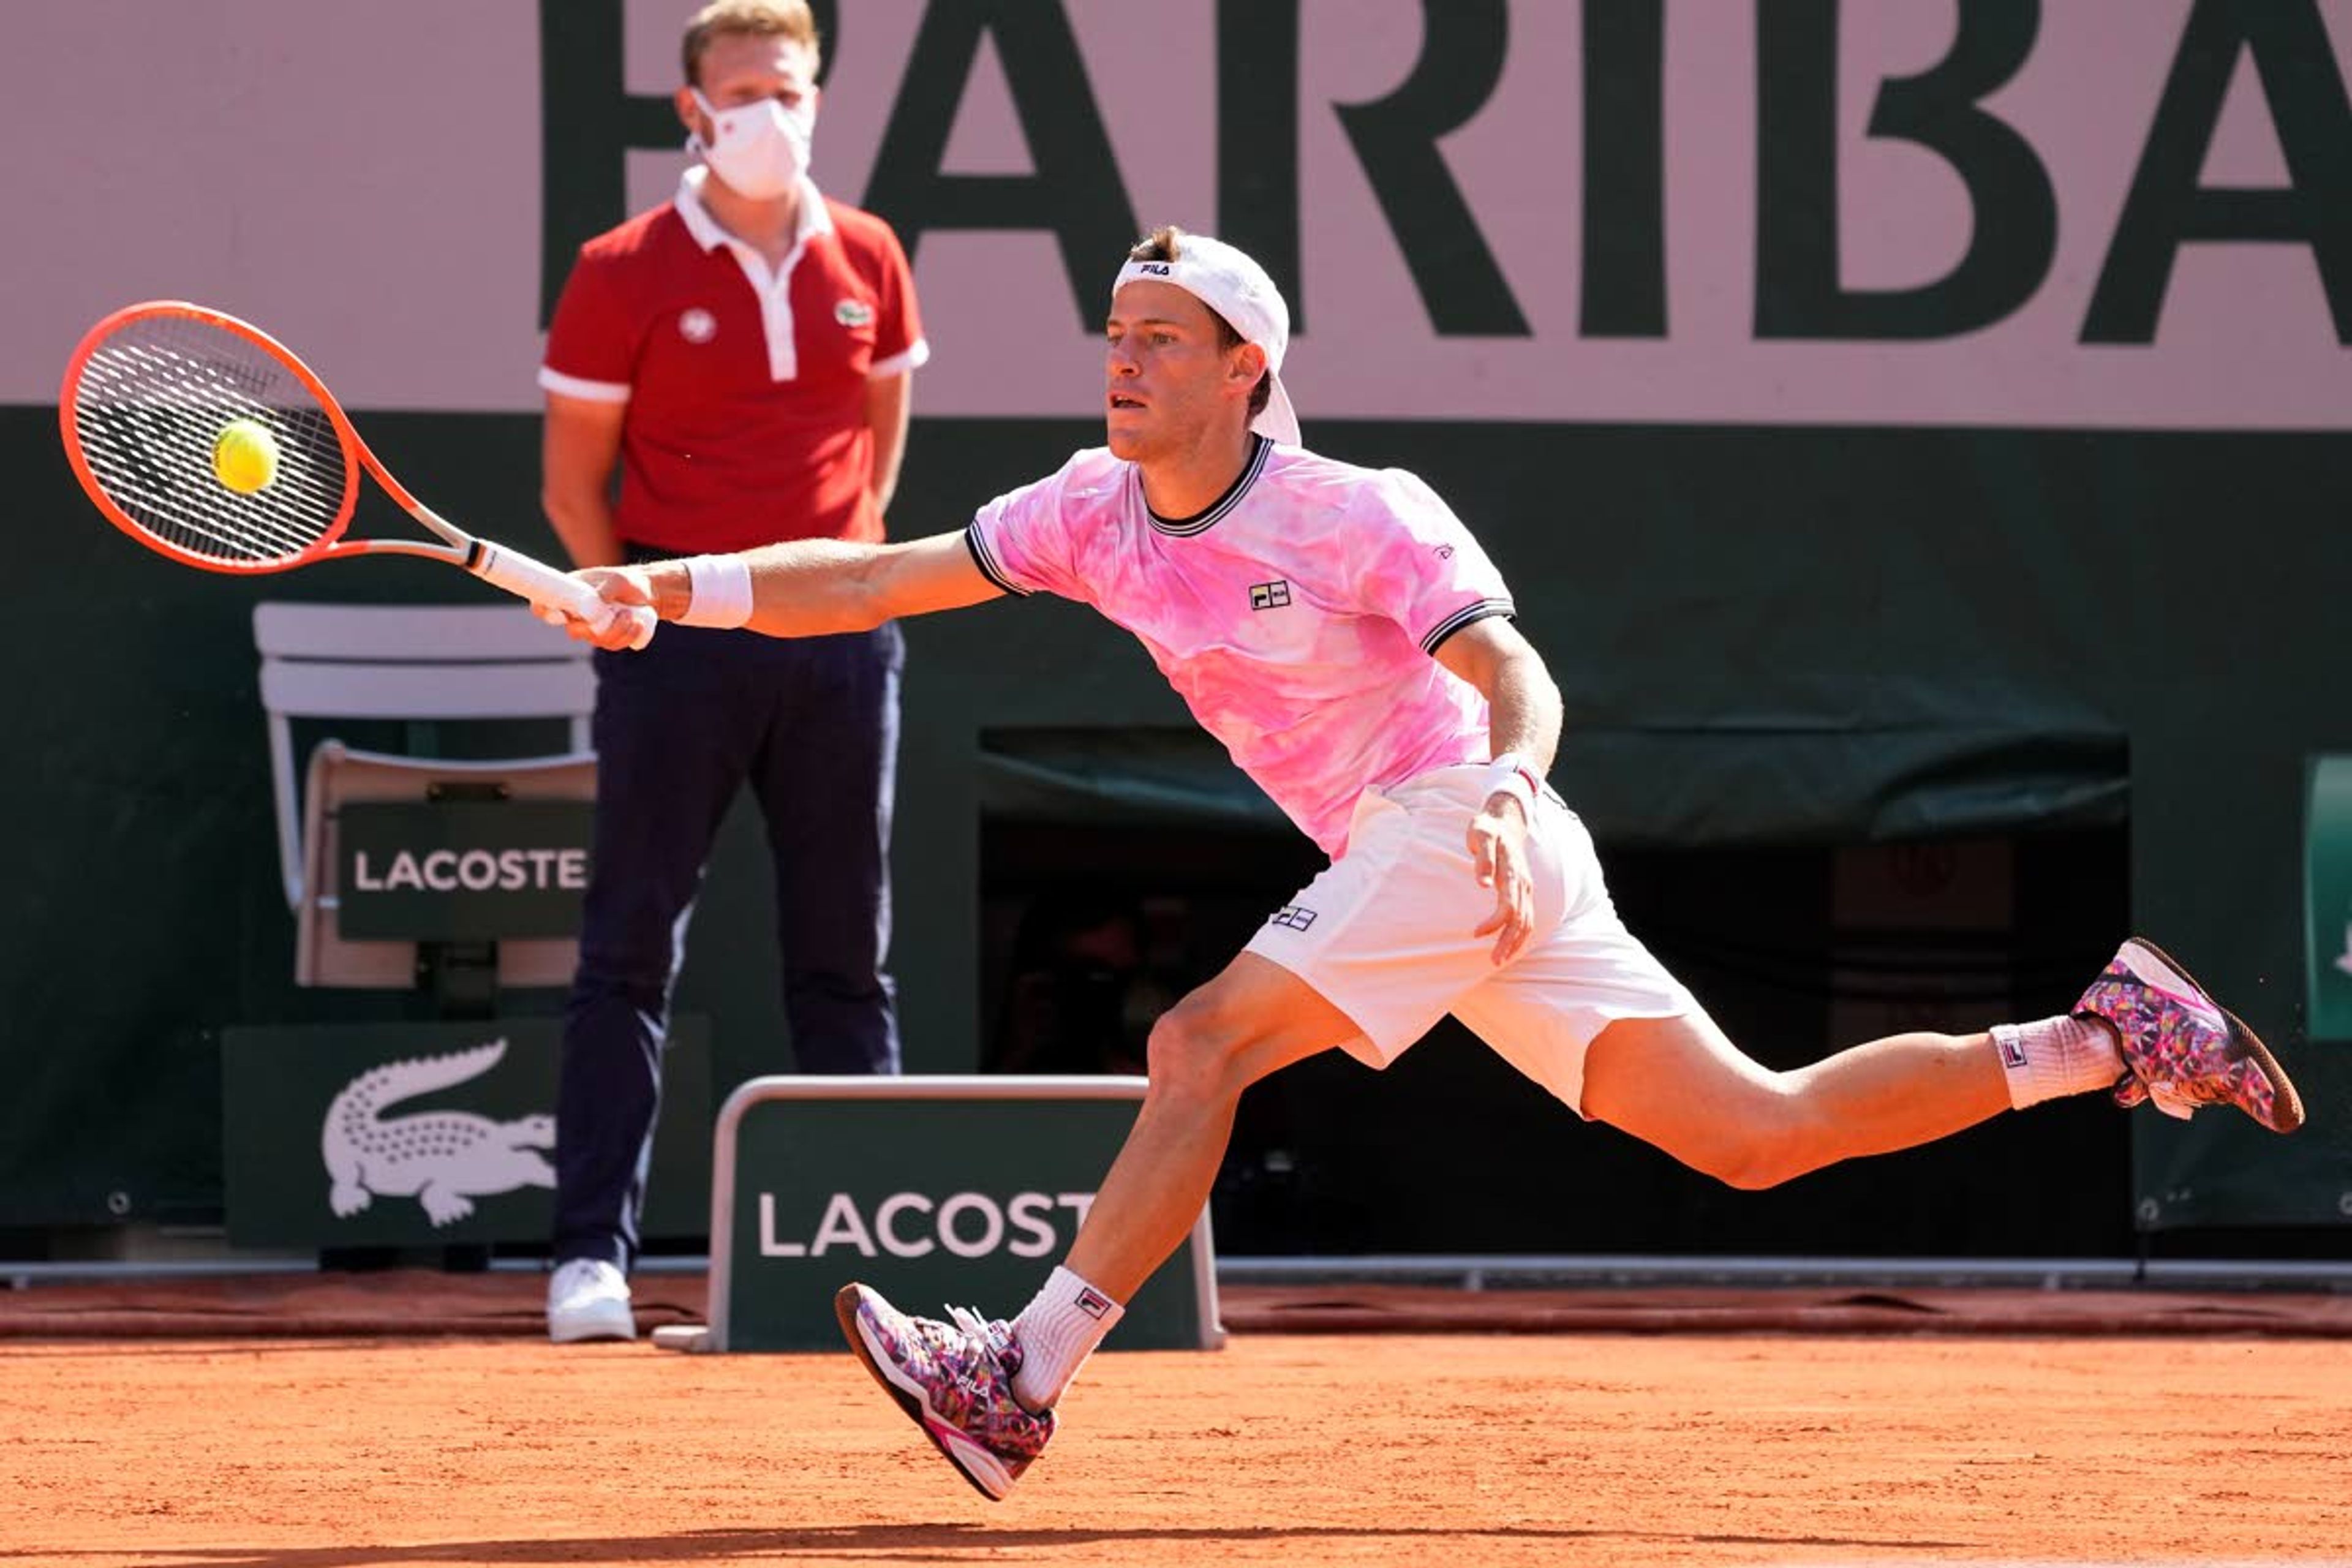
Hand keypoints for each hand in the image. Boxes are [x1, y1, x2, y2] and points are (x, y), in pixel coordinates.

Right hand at [536, 566, 657, 650]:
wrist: (648, 594)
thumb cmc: (627, 582)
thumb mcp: (618, 580)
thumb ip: (606, 589)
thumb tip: (598, 601)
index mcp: (569, 594)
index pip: (543, 605)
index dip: (541, 610)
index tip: (557, 612)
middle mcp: (575, 613)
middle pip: (573, 631)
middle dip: (596, 628)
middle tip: (621, 614)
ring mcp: (590, 628)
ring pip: (595, 640)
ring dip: (617, 631)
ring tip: (632, 616)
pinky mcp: (605, 638)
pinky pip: (610, 645)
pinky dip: (625, 637)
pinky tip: (637, 626)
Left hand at [1468, 793, 1534, 963]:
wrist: (1504, 822)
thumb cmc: (1487, 829)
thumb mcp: (1480, 836)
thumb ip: (1483, 858)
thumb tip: (1483, 884)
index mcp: (1512, 871)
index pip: (1509, 905)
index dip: (1495, 923)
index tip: (1476, 933)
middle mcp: (1523, 883)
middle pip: (1520, 919)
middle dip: (1508, 942)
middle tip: (1493, 961)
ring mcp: (1525, 888)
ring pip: (1527, 921)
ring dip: (1515, 943)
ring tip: (1499, 959)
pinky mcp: (1523, 891)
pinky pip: (1527, 917)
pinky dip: (1520, 935)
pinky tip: (1509, 947)